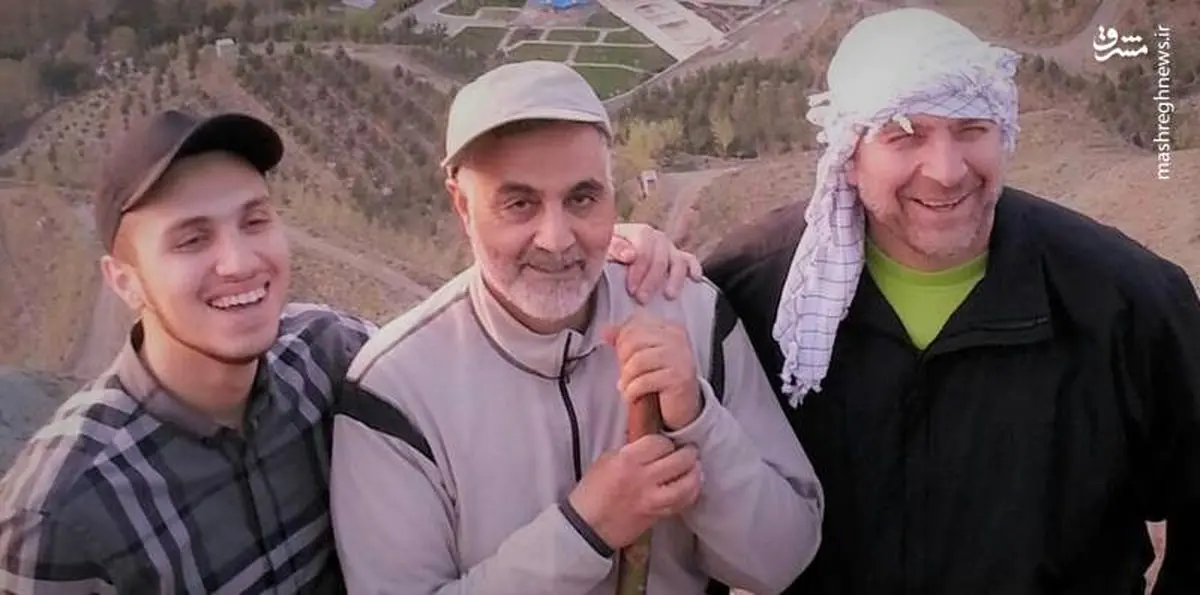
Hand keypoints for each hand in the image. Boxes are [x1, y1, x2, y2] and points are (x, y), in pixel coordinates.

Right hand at [568, 434, 701, 549]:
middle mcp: (643, 479)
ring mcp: (653, 499)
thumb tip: (652, 446)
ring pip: (687, 484)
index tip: (667, 444)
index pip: (660, 443)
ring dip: (696, 473)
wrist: (587, 525)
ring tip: (695, 467)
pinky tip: (692, 486)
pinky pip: (683, 503)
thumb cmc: (592, 492)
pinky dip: (691, 492)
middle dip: (689, 453)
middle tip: (690, 451)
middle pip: (679, 461)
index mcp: (627, 461)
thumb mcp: (606, 460)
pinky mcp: (657, 515)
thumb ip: (630, 450)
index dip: (667, 442)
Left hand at [603, 309, 700, 430]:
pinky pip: (643, 381)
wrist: (683, 406)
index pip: (636, 322)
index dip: (622, 340)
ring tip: (627, 387)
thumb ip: (626, 340)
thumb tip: (606, 331)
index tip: (624, 357)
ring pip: (637, 361)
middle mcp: (677, 339)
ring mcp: (680, 357)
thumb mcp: (645, 355)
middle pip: (633, 340)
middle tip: (626, 375)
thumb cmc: (662, 379)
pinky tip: (633, 397)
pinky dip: (631, 392)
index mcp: (669, 328)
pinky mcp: (678, 378)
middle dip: (623, 360)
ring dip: (626, 379)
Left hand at [608, 223, 702, 303]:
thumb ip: (614, 250)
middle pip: (661, 257)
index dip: (638, 270)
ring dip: (675, 279)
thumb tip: (630, 256)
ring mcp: (670, 248)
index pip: (643, 250)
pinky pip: (690, 260)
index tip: (630, 289)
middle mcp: (656, 238)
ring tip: (668, 296)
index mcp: (638, 233)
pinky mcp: (680, 258)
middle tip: (642, 299)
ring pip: (678, 260)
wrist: (615, 259)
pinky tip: (694, 279)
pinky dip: (694, 269)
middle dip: (652, 280)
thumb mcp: (606, 250)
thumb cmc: (609, 257)